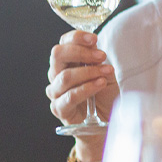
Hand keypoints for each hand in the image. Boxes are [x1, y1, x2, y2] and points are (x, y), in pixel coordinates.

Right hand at [46, 30, 117, 159]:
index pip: (64, 42)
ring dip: (88, 72)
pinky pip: (69, 96)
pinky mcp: (59, 109)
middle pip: (58, 54)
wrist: (105, 123)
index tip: (94, 39)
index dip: (76, 37)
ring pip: (65, 76)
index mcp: (66, 62)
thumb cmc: (105, 95)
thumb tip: (94, 44)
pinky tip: (99, 84)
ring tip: (106, 73)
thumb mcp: (105, 72)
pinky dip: (86, 88)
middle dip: (81, 52)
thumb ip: (97, 58)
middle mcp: (56, 74)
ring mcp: (56, 92)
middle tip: (101, 56)